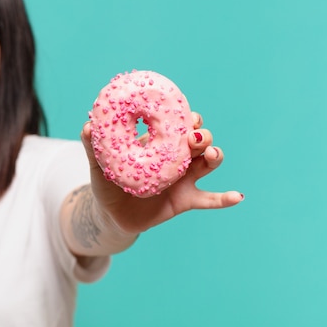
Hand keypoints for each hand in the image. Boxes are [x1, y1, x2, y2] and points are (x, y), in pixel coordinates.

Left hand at [81, 112, 243, 234]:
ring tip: (210, 155)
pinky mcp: (185, 200)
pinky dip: (225, 198)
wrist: (111, 215)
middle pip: (199, 140)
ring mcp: (184, 179)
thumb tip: (88, 126)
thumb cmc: (107, 183)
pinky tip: (238, 197)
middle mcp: (176, 158)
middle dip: (201, 135)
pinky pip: (210, 199)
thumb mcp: (98, 163)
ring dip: (214, 156)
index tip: (185, 112)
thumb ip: (92, 145)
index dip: (186, 115)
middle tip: (193, 137)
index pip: (179, 123)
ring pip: (208, 163)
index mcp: (159, 143)